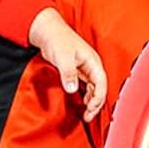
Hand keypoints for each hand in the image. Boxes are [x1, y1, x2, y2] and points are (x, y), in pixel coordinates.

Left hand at [29, 7, 106, 121]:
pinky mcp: (76, 71)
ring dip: (91, 102)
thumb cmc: (57, 39)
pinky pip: (85, 87)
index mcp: (93, 61)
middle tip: (88, 117)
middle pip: (99, 89)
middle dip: (96, 104)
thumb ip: (69, 73)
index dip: (98, 98)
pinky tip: (81, 103)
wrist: (47, 30)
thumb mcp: (63, 57)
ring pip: (93, 89)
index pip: (102, 83)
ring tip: (85, 114)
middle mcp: (91, 66)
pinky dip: (85, 96)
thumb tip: (73, 88)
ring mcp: (84, 69)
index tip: (90, 109)